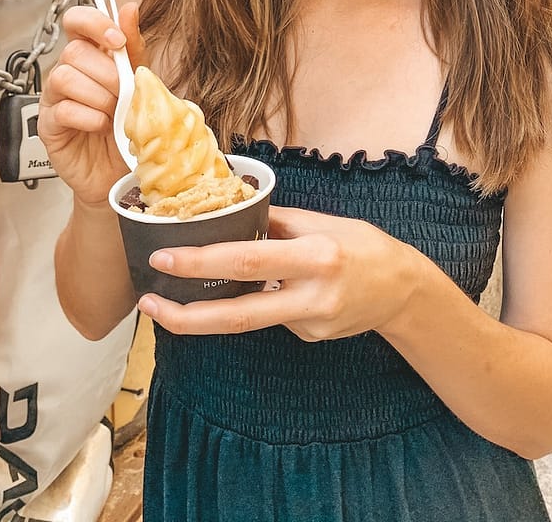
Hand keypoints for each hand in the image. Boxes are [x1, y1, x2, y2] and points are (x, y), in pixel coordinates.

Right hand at [38, 1, 147, 204]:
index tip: (117, 41)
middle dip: (107, 73)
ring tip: (112, 112)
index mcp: (91, 56)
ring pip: (65, 77)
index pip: (77, 21)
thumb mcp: (140, 82)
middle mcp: (68, 72)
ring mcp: (54, 98)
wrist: (123, 171)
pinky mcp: (48, 125)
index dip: (94, 23)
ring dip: (98, 95)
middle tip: (123, 93)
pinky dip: (89, 117)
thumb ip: (133, 47)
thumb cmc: (129, 125)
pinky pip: (63, 110)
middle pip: (74, 51)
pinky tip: (101, 126)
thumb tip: (130, 8)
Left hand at [136, 206, 422, 341]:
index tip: (164, 257)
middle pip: (239, 314)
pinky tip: (281, 289)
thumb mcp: (322, 222)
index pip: (247, 260)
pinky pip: (273, 317)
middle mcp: (312, 295)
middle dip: (186, 314)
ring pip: (249, 320)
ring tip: (174, 303)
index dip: (201, 262)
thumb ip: (275, 222)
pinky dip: (263, 301)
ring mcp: (311, 324)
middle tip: (148, 302)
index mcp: (314, 255)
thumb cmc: (362, 245)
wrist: (404, 290)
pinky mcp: (311, 339)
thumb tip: (228, 213)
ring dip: (208, 313)